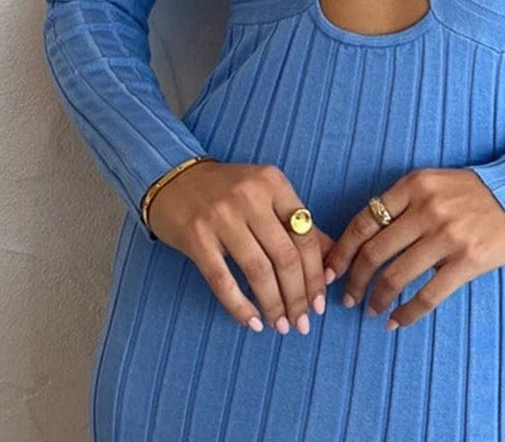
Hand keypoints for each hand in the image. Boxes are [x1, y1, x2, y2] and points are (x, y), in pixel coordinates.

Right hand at [148, 160, 334, 335]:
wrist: (174, 179)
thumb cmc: (228, 190)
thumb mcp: (267, 195)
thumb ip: (298, 222)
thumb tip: (331, 259)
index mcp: (274, 183)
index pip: (305, 235)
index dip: (316, 274)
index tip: (320, 302)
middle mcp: (250, 197)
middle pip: (285, 256)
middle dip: (298, 296)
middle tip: (303, 323)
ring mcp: (221, 216)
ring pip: (258, 271)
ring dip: (273, 304)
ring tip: (281, 326)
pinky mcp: (196, 237)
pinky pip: (223, 280)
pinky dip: (240, 306)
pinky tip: (252, 321)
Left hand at [322, 168, 504, 330]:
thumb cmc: (471, 191)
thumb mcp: (432, 182)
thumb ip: (402, 203)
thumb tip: (365, 239)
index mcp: (413, 185)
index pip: (364, 221)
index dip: (342, 250)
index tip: (331, 271)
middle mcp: (427, 209)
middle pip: (374, 251)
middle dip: (354, 280)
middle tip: (347, 298)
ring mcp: (447, 235)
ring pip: (396, 275)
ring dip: (377, 298)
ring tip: (370, 311)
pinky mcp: (468, 261)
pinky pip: (428, 294)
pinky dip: (407, 313)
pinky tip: (396, 322)